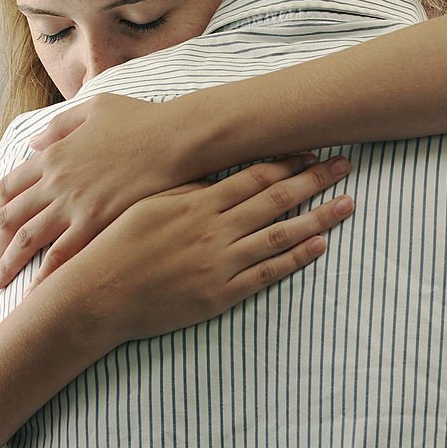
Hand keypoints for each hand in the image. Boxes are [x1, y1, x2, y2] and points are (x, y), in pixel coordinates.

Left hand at [0, 93, 199, 287]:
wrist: (175, 137)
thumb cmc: (143, 119)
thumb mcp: (95, 107)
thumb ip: (60, 125)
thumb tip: (34, 143)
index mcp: (53, 155)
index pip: (9, 186)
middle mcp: (55, 181)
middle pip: (9, 217)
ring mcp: (74, 203)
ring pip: (26, 240)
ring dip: (7, 264)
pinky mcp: (96, 221)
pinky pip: (61, 255)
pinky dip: (43, 276)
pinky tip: (36, 293)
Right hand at [53, 154, 354, 344]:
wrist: (97, 296)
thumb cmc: (119, 245)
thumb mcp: (151, 204)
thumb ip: (190, 188)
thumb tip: (220, 169)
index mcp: (199, 203)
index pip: (256, 176)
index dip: (289, 162)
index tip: (314, 151)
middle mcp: (216, 230)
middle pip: (278, 199)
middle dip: (316, 180)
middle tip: (346, 166)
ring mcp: (221, 263)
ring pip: (282, 235)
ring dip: (319, 218)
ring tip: (349, 204)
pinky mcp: (221, 295)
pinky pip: (268, 274)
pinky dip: (296, 258)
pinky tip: (321, 245)